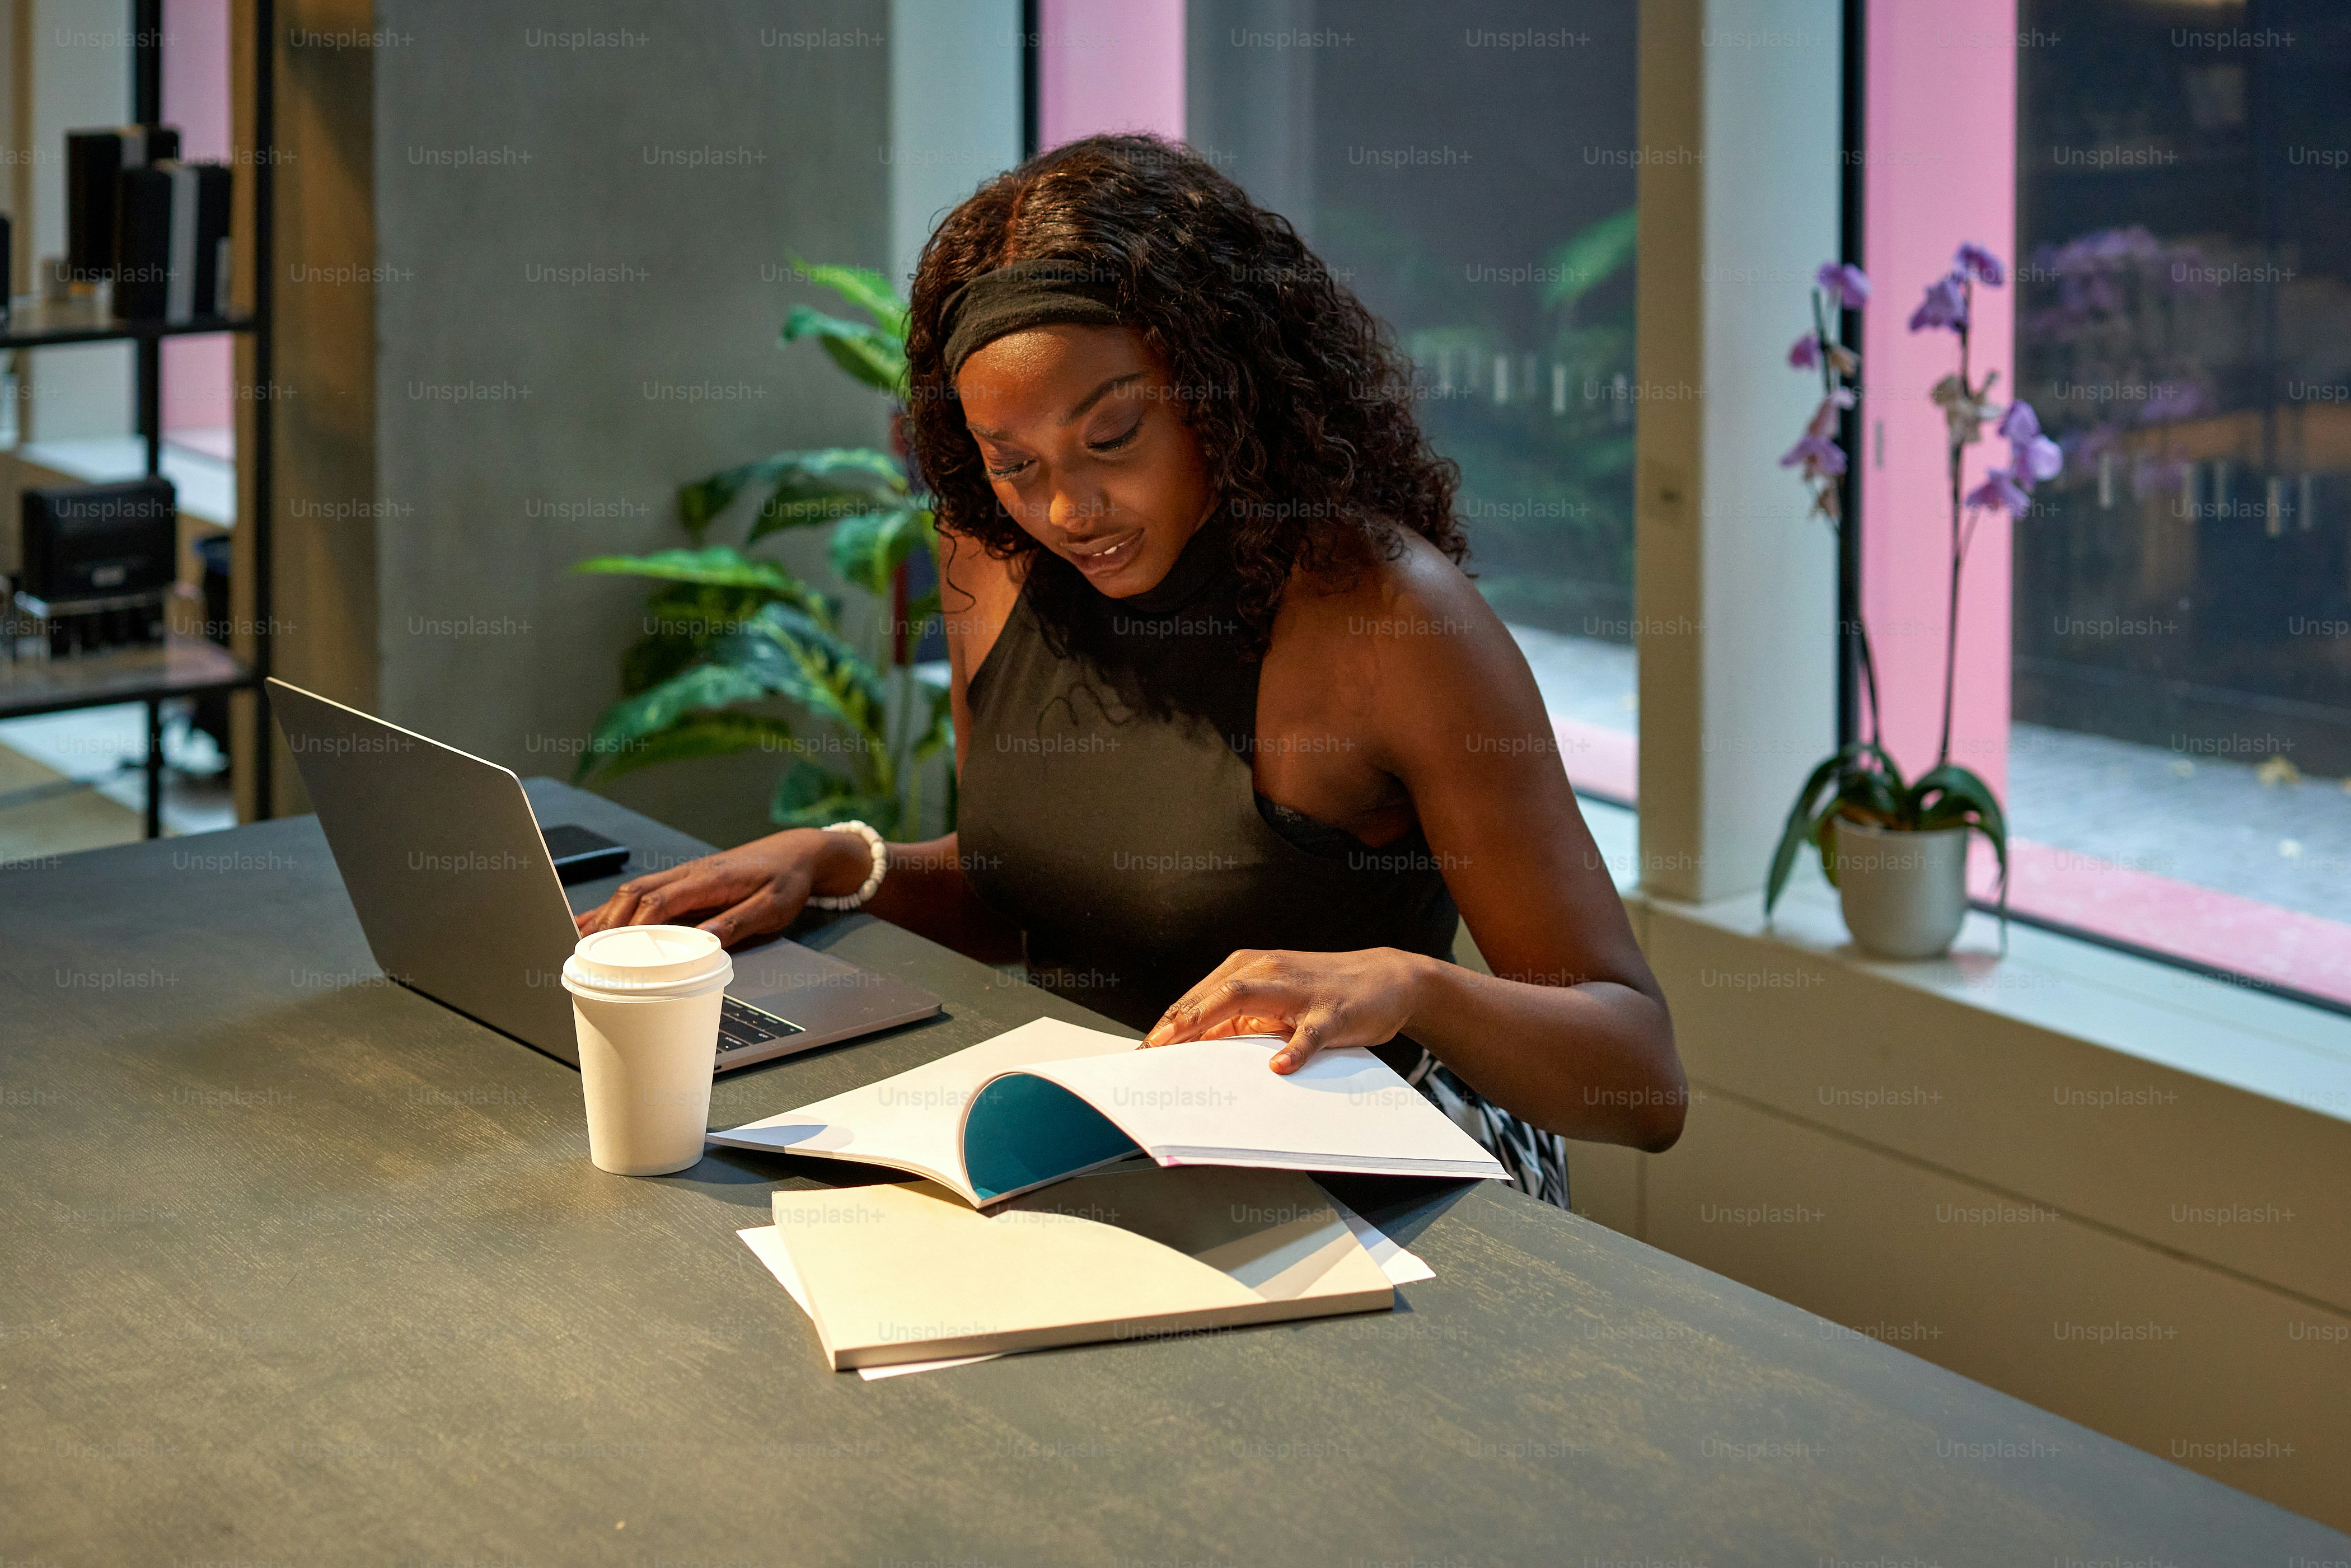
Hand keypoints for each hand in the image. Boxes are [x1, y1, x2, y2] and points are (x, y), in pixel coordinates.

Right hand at [572, 829, 871, 947]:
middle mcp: (689, 874)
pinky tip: (596, 922)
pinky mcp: (683, 882)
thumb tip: (704, 939)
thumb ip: (738, 923)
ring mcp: (683, 876)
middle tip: (586, 952)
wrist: (796, 853)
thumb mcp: (773, 907)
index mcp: (709, 880)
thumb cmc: (786, 881)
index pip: (661, 900)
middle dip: (609, 922)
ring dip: (606, 914)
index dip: (636, 924)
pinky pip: (643, 893)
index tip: (618, 948)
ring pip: (633, 891)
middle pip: (636, 894)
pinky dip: (616, 907)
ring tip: (579, 941)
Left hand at [1141, 947, 1430, 1072]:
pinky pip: (1308, 1032)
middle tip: (1150, 1052)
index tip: (1143, 1052)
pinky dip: (1293, 1048)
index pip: (1198, 997)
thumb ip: (1236, 1021)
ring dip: (1210, 1021)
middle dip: (1177, 1023)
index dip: (1168, 1024)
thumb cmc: (1323, 992)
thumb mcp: (1273, 1005)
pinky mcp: (1330, 1011)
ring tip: (1184, 1048)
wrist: (1386, 977)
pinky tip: (1279, 1066)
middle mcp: (1267, 971)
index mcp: (1248, 969)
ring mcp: (1299, 990)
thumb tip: (1193, 1047)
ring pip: (1245, 999)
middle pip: (1212, 995)